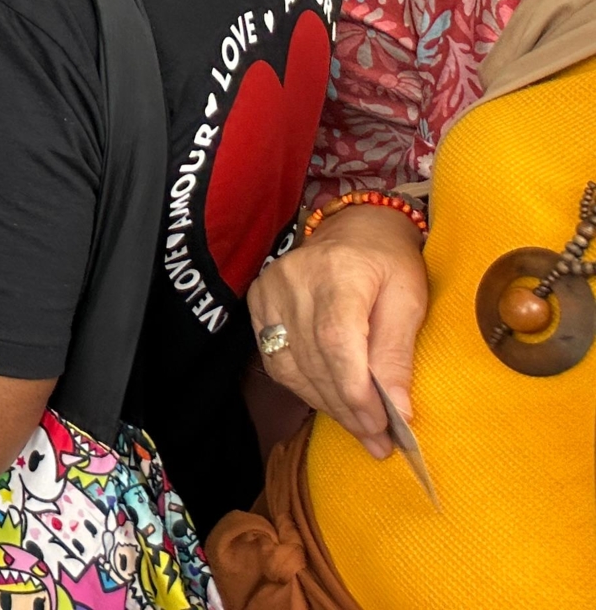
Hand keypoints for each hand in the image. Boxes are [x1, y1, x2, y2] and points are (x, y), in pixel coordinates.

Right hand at [247, 201, 429, 455]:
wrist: (354, 226)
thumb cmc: (390, 262)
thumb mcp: (410, 300)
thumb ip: (397, 352)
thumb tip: (398, 411)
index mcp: (338, 273)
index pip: (336, 341)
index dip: (354, 391)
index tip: (381, 427)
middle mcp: (294, 280)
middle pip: (313, 359)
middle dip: (347, 408)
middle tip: (377, 441)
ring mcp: (269, 289)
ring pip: (290, 365)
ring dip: (326, 404)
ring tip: (360, 429)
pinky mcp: (257, 300)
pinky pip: (274, 358)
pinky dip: (303, 386)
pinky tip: (329, 400)